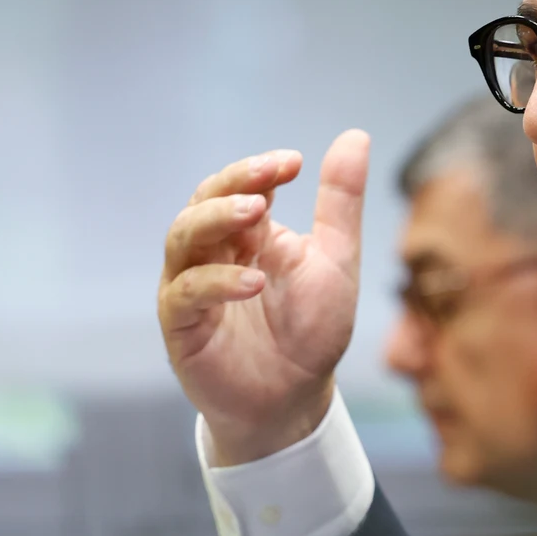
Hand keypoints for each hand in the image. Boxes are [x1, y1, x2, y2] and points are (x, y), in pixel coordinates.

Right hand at [158, 132, 370, 464]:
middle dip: (232, 186)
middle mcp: (211, 254)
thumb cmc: (311, 331)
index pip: (239, 187)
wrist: (296, 400)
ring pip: (182, 239)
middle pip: (202, 203)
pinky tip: (253, 282)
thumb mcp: (335, 261)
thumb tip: (354, 135)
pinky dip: (217, 283)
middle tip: (267, 184)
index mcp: (246, 234)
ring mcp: (190, 288)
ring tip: (256, 214)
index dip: (259, 170)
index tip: (295, 163)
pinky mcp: (182, 327)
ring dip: (216, 221)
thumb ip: (340, 204)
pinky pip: (186, 294)